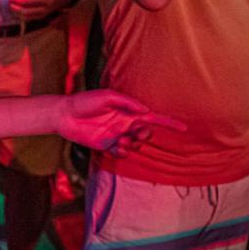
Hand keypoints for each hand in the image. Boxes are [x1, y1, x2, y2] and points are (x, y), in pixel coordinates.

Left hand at [9, 0, 77, 20]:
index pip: (31, 1)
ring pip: (28, 17)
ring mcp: (45, 13)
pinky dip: (22, 16)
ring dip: (18, 13)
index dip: (19, 0)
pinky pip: (31, 19)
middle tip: (9, 3)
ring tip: (11, 7)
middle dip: (16, 8)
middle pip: (28, 12)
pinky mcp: (43, 16)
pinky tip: (16, 12)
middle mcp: (46, 8)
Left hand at [56, 90, 184, 157]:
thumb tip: (145, 111)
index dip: (168, 123)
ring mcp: (116, 135)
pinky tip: (116, 147)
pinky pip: (122, 152)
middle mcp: (124, 124)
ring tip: (121, 140)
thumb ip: (127, 102)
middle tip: (137, 132)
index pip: (152, 117)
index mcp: (128, 111)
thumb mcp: (107, 96)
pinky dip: (123, 152)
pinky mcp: (106, 145)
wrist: (64, 114)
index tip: (183, 128)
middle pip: (146, 133)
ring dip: (133, 144)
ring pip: (135, 145)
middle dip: (146, 135)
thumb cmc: (85, 102)